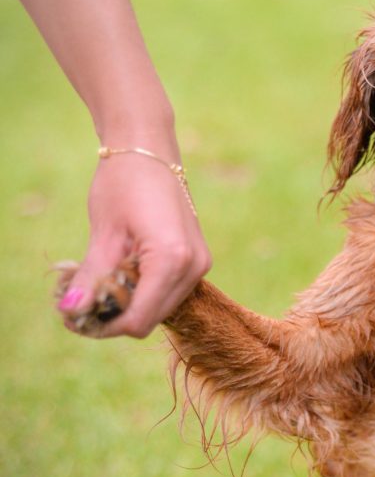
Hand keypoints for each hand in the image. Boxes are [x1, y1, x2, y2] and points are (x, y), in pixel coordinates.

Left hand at [57, 150, 210, 337]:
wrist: (149, 151)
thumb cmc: (123, 184)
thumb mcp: (103, 233)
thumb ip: (92, 277)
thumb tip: (72, 313)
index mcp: (172, 260)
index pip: (139, 319)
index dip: (105, 325)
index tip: (77, 313)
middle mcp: (194, 267)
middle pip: (151, 318)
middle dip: (116, 316)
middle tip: (84, 296)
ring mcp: (200, 264)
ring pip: (161, 308)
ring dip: (130, 304)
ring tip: (103, 278)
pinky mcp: (197, 260)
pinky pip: (169, 292)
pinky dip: (144, 291)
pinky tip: (124, 270)